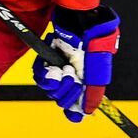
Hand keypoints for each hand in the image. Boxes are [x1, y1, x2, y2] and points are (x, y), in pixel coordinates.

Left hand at [33, 5, 119, 122]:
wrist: (78, 23)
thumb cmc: (91, 44)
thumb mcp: (97, 71)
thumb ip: (93, 93)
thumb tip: (88, 113)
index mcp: (85, 81)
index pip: (75, 104)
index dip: (72, 110)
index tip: (72, 114)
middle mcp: (70, 77)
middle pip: (62, 100)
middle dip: (67, 91)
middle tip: (72, 76)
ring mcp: (57, 70)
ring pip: (50, 90)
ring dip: (58, 82)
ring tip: (65, 69)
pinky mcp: (45, 61)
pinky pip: (39, 76)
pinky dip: (45, 73)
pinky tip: (53, 64)